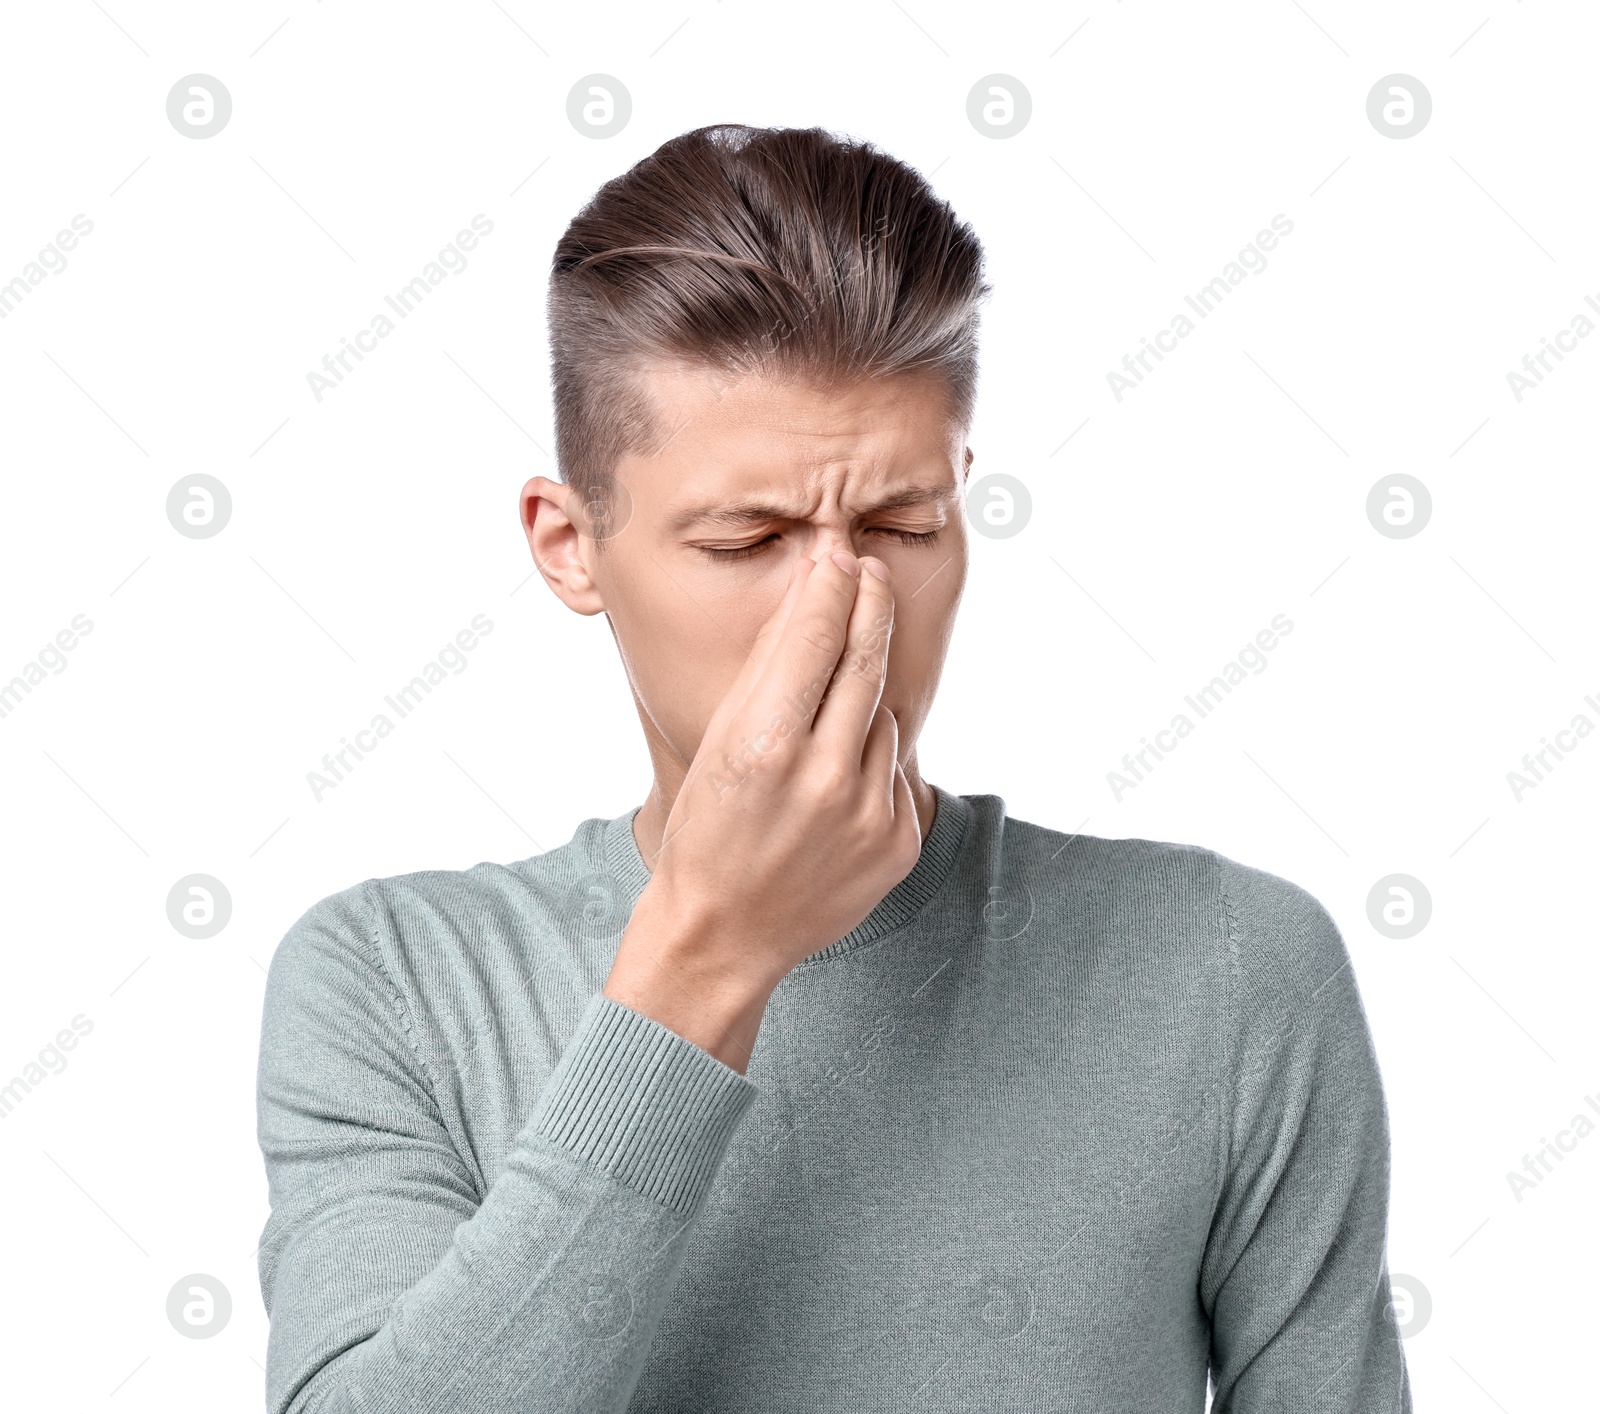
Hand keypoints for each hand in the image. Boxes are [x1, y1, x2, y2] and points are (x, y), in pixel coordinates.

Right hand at [602, 551, 920, 1069]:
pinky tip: (834, 779)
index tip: (840, 552)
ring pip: (883, 716)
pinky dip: (870, 757)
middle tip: (873, 570)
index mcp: (765, 747)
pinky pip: (893, 768)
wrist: (725, 932)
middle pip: (866, 661)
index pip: (816, 637)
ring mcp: (868, 814)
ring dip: (863, 697)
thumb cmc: (708, 829)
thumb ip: (768, 671)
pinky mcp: (898, 843)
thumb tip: (813, 594)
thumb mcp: (717, 742)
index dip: (833, 585)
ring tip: (825, 715)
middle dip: (871, 606)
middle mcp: (823, 778)